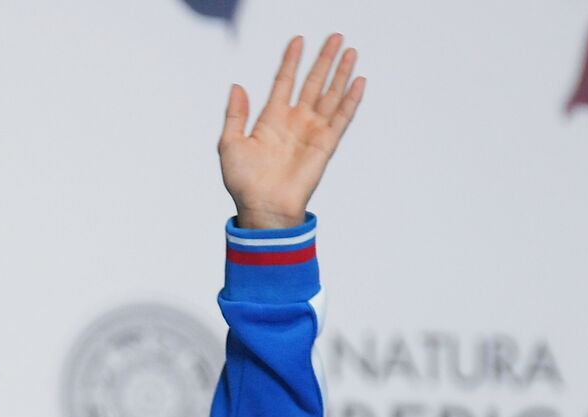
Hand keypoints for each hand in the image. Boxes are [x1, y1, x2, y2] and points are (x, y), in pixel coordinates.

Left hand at [219, 34, 364, 229]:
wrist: (262, 208)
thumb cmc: (244, 182)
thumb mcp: (229, 144)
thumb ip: (235, 114)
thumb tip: (237, 86)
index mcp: (271, 119)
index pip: (284, 81)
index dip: (291, 61)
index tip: (298, 40)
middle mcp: (294, 122)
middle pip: (313, 82)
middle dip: (324, 60)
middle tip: (336, 37)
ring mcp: (311, 132)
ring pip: (330, 95)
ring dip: (341, 73)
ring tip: (350, 51)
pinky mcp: (325, 145)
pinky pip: (341, 118)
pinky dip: (351, 100)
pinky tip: (358, 81)